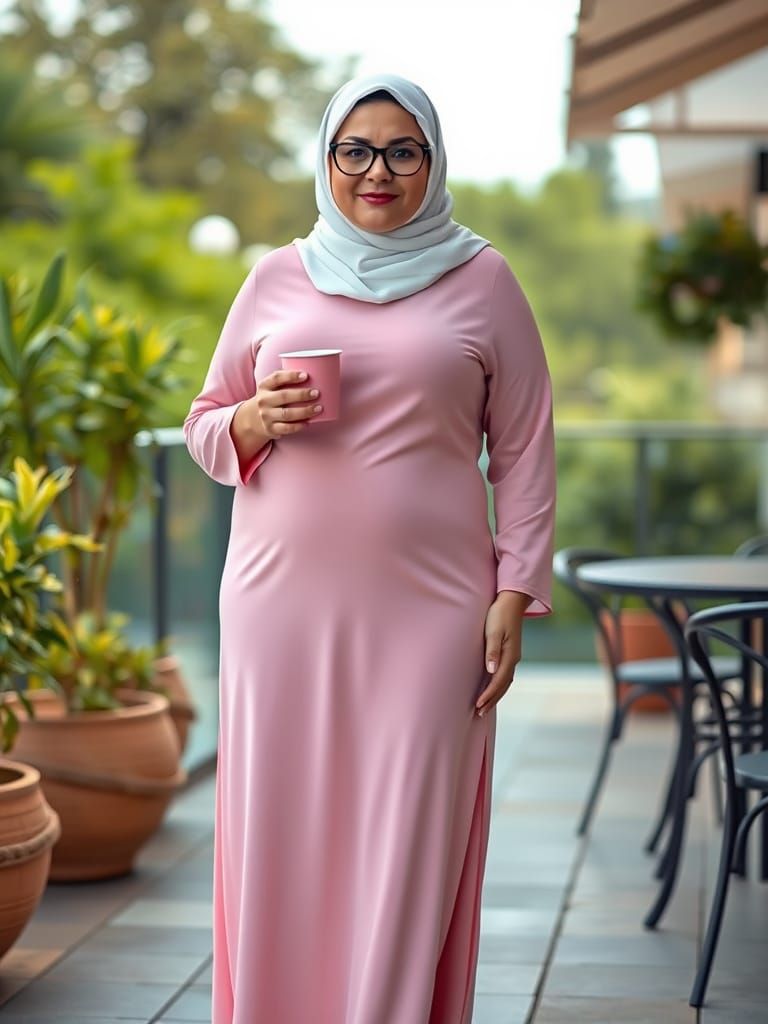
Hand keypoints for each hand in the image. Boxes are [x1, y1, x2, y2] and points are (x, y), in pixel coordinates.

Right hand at [233, 370, 322, 453]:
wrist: (254, 418)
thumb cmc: (271, 399)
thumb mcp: (272, 387)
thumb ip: (286, 381)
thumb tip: (315, 375)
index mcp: (264, 386)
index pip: (276, 378)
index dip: (291, 376)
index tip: (306, 375)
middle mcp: (263, 400)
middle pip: (283, 396)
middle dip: (302, 394)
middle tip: (316, 393)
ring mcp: (266, 415)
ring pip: (287, 414)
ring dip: (304, 411)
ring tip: (318, 408)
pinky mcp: (270, 429)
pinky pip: (286, 428)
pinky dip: (298, 426)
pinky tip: (308, 422)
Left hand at [475, 590, 530, 716]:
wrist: (511, 601)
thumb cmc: (499, 614)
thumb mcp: (493, 631)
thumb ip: (492, 651)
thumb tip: (491, 671)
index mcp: (510, 655)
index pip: (499, 681)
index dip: (489, 694)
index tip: (479, 705)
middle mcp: (514, 658)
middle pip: (503, 685)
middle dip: (492, 700)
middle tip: (479, 713)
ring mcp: (513, 656)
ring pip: (505, 681)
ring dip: (495, 695)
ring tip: (484, 706)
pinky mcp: (510, 652)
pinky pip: (505, 674)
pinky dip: (498, 685)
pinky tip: (491, 687)